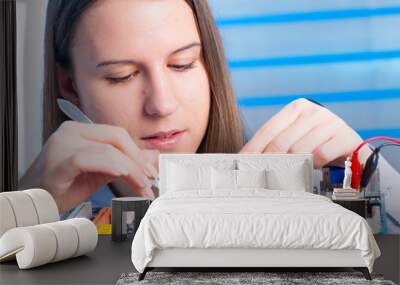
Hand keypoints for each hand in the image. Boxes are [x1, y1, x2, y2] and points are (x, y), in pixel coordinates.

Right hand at [19, 121, 158, 213]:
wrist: (35, 202)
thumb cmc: (64, 187)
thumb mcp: (101, 173)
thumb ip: (124, 164)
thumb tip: (152, 158)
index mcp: (82, 131)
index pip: (118, 135)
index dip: (139, 152)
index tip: (151, 171)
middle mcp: (71, 132)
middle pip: (117, 138)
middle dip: (138, 160)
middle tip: (150, 180)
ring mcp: (63, 144)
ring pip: (108, 149)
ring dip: (130, 169)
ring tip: (141, 186)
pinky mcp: (58, 162)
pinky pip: (87, 159)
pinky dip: (108, 165)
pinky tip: (121, 173)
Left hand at [240, 98, 366, 167]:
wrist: (349, 145)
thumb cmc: (316, 142)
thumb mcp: (295, 136)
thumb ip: (274, 143)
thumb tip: (246, 159)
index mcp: (296, 108)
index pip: (268, 130)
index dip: (252, 148)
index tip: (241, 163)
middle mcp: (313, 111)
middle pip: (280, 142)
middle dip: (267, 162)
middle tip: (258, 176)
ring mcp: (330, 122)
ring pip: (299, 150)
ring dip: (290, 166)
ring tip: (285, 176)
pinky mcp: (344, 136)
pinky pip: (320, 155)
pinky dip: (312, 165)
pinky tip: (311, 168)